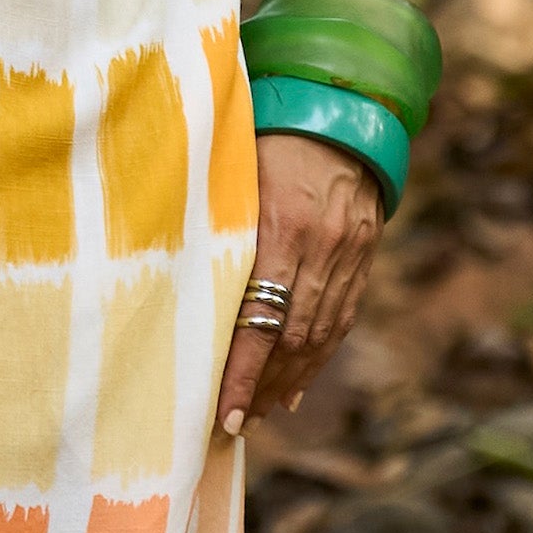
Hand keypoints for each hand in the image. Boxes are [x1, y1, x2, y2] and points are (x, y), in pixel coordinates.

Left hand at [216, 131, 385, 439]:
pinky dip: (319, 358)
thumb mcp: (233, 173)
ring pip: (320, 335)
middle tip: (235, 424)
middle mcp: (323, 248)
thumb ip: (212, 226)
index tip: (224, 412)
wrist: (339, 109)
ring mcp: (350, 255)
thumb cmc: (267, 137)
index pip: (260, 319)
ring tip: (261, 412)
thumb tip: (168, 280)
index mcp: (284, 226)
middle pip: (292, 338)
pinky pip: (342, 318)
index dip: (243, 372)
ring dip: (289, 380)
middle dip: (263, 386)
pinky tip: (296, 387)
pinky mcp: (364, 257)